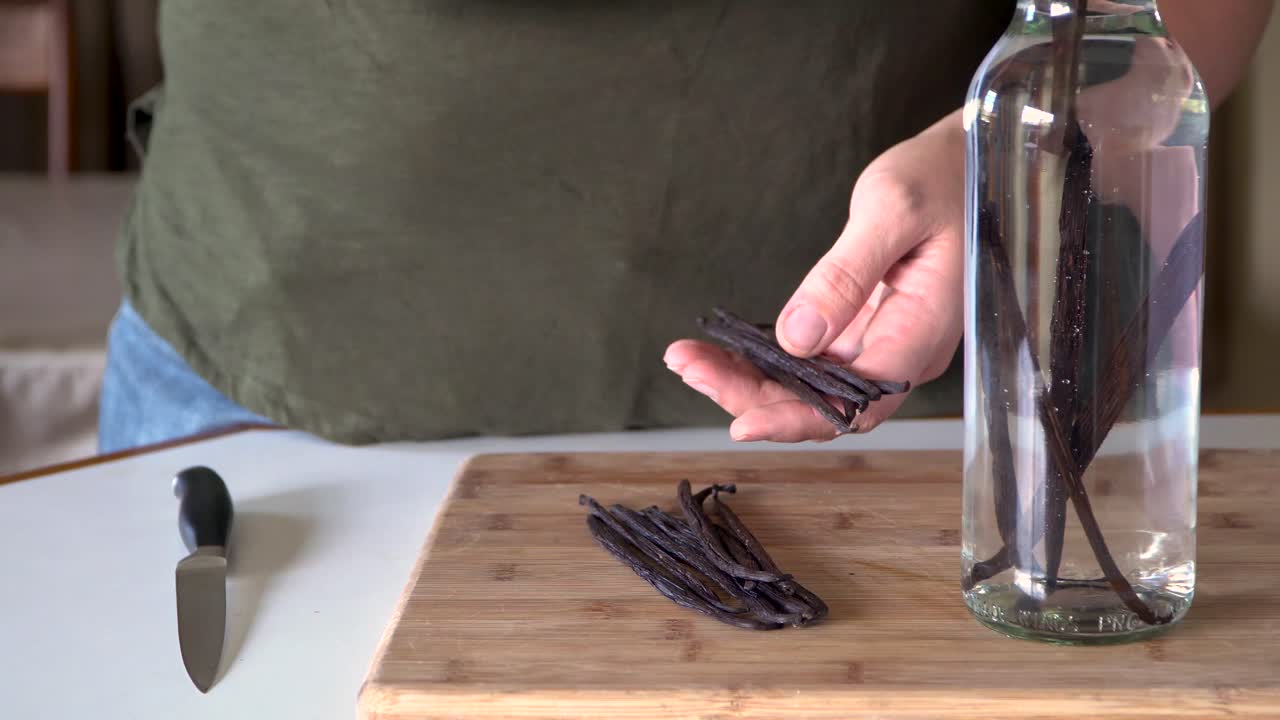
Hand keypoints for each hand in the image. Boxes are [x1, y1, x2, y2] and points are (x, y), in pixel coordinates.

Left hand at [664, 109, 965, 441]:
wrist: (964, 161)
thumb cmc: (939, 178)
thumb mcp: (892, 210)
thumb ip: (846, 274)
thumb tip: (799, 338)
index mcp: (922, 332)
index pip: (857, 403)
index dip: (798, 419)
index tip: (741, 423)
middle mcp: (902, 351)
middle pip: (824, 403)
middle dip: (753, 396)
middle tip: (688, 366)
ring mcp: (880, 342)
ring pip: (810, 386)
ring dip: (749, 379)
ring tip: (688, 358)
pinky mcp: (860, 328)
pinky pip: (809, 360)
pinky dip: (764, 359)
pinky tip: (721, 350)